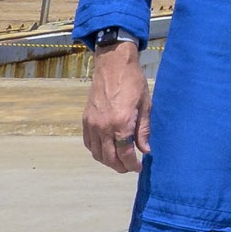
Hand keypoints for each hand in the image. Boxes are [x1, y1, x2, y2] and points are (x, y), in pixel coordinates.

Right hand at [80, 39, 149, 172]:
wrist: (113, 64)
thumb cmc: (133, 82)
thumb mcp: (145, 106)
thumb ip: (143, 130)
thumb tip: (145, 150)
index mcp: (121, 123)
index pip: (125, 154)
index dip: (132, 164)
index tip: (138, 167)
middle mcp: (103, 127)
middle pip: (109, 158)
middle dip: (120, 167)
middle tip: (130, 167)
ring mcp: (92, 124)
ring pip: (97, 153)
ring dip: (108, 161)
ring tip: (119, 160)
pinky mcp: (85, 120)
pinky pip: (88, 143)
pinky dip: (97, 151)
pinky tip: (106, 149)